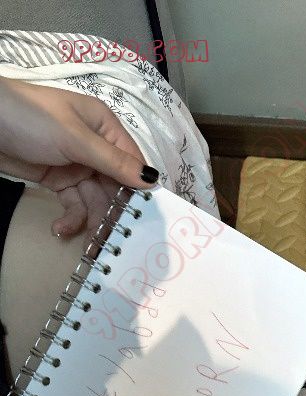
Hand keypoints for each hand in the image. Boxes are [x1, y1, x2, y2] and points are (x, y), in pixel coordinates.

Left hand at [0, 76, 158, 241]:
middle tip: (111, 241)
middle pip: (114, 187)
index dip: (138, 191)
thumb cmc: (31, 119)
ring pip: (94, 200)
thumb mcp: (76, 139)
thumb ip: (114, 162)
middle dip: (112, 213)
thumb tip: (153, 180)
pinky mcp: (57, 180)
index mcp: (105, 128)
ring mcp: (75, 164)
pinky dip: (70, 219)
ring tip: (87, 245)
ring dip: (91, 222)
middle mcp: (95, 147)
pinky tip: (60, 229)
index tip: (142, 220)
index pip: (132, 164)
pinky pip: (73, 204)